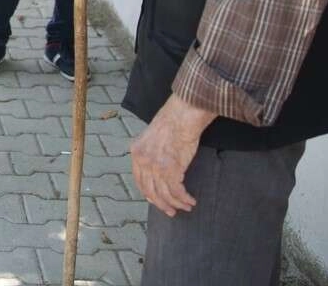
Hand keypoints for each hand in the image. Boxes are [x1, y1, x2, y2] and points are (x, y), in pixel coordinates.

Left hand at [130, 95, 213, 216]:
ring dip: (177, 204)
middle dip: (162, 204)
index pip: (139, 181)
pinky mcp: (171, 169)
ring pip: (165, 194)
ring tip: (186, 207)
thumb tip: (155, 173)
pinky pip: (177, 191)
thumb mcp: (151, 138)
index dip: (149, 194)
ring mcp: (156, 166)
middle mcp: (143, 161)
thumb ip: (149, 154)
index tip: (157, 201)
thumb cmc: (171, 124)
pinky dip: (184, 199)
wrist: (182, 116)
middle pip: (150, 192)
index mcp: (136, 153)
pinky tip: (191, 200)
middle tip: (171, 212)